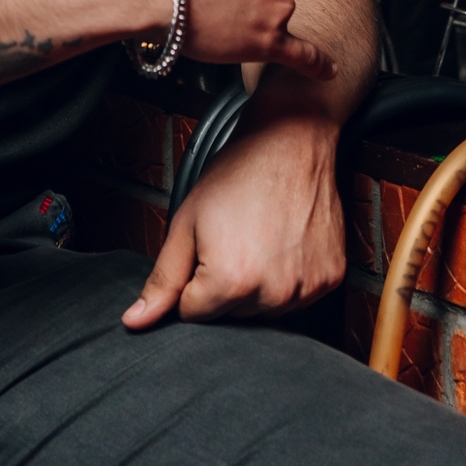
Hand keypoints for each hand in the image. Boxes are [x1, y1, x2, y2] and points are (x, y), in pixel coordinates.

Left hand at [122, 117, 345, 326]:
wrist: (290, 142)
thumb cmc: (238, 175)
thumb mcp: (186, 223)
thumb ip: (162, 280)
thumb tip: (136, 322)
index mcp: (231, 282)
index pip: (193, 314)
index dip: (190, 284)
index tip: (203, 251)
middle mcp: (273, 293)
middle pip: (230, 316)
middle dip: (222, 286)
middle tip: (231, 240)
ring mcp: (306, 288)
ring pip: (263, 310)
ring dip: (255, 286)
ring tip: (258, 240)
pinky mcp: (330, 279)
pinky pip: (297, 298)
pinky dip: (286, 279)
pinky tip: (282, 245)